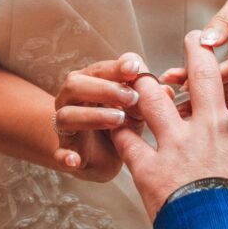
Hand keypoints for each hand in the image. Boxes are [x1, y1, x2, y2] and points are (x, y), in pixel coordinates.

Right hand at [52, 52, 144, 181]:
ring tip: (118, 120)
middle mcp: (71, 99)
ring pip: (67, 115)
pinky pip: (59, 153)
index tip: (135, 69)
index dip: (115, 68)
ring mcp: (65, 126)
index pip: (98, 69)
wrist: (98, 155)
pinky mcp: (64, 152)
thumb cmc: (116, 122)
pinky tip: (76, 159)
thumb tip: (168, 90)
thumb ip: (147, 97)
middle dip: (104, 89)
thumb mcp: (133, 108)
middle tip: (130, 97)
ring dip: (93, 116)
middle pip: (75, 85)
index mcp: (88, 81)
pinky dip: (66, 156)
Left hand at [112, 27, 227, 220]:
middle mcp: (211, 127)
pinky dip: (120, 129)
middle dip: (197, 48)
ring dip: (147, 81)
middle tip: (195, 37)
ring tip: (143, 71)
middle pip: (202, 73)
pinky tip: (116, 121)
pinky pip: (129, 140)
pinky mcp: (152, 170)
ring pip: (156, 97)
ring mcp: (179, 146)